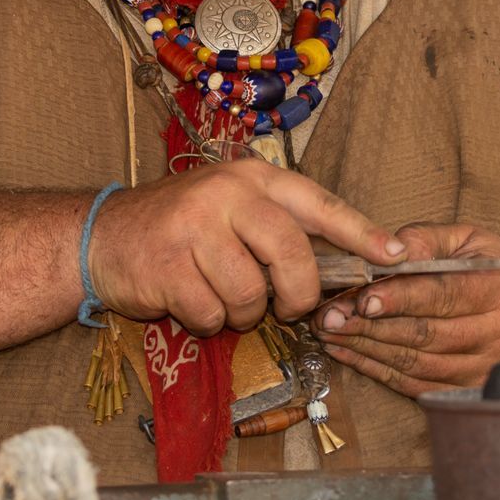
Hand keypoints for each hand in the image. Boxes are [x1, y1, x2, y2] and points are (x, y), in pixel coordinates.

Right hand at [86, 159, 403, 335]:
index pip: (318, 203)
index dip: (360, 232)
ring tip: (221, 296)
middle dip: (299, 293)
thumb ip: (280, 227)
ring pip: (250, 294)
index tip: (395, 254)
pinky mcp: (166, 267)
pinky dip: (208, 321)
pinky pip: (213, 314)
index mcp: (251, 178)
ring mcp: (193, 228)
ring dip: (243, 312)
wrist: (103, 236)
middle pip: (291, 252)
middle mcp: (225, 195)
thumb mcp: (232, 209)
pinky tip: (191, 301)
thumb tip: (346, 262)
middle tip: (290, 307)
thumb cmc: (181, 228)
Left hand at [313, 223, 499, 396]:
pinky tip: (346, 352)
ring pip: (415, 363)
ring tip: (329, 331)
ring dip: (366, 349)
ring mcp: (479, 367)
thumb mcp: (468, 239)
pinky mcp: (462, 389)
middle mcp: (493, 333)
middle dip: (371, 326)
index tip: (364, 299)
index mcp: (496, 289)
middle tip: (329, 316)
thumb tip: (392, 252)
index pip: (444, 295)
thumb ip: (427, 240)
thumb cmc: (488, 271)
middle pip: (425, 334)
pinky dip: (375, 370)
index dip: (402, 299)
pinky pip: (412, 385)